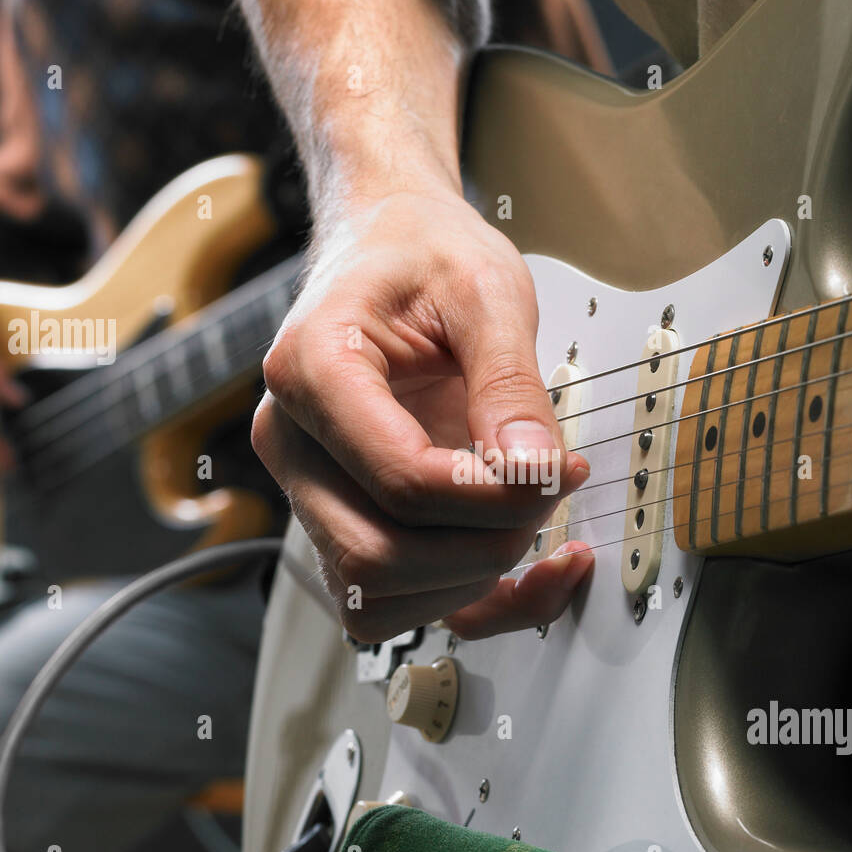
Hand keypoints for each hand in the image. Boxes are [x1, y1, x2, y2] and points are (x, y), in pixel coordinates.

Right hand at [254, 189, 593, 642]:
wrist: (387, 245)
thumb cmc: (423, 256)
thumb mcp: (485, 289)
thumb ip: (510, 381)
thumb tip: (534, 471)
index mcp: (312, 370)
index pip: (400, 478)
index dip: (492, 496)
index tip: (557, 471)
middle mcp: (293, 443)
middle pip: (376, 555)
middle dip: (483, 545)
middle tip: (548, 494)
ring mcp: (310, 491)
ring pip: (375, 597)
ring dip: (470, 582)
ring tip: (530, 517)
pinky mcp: (342, 519)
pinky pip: (388, 606)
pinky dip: (463, 604)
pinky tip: (524, 572)